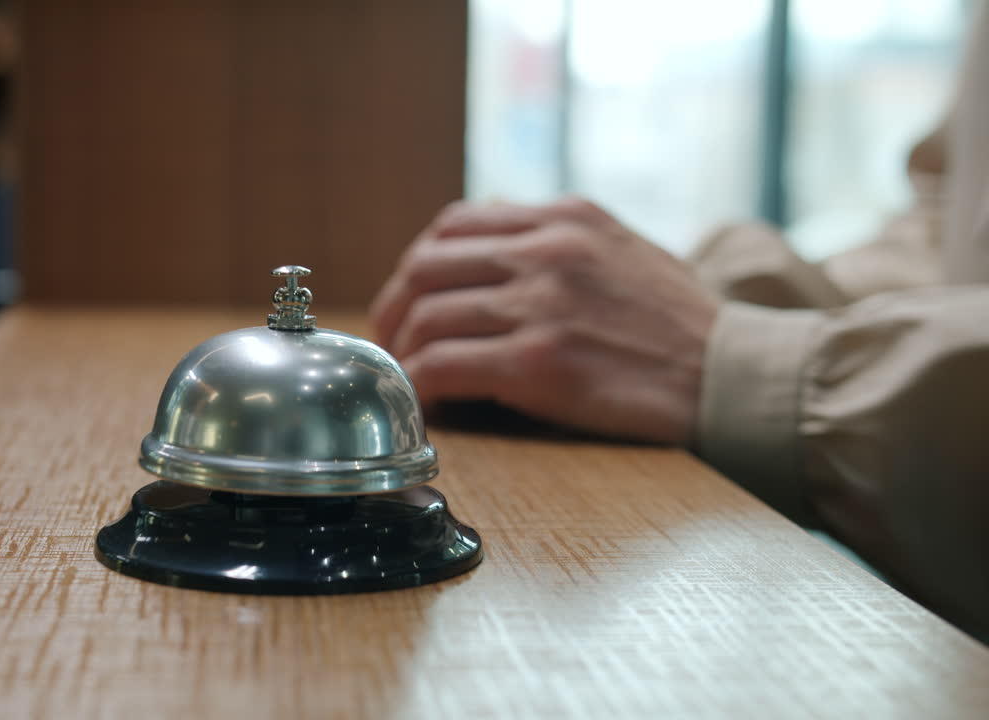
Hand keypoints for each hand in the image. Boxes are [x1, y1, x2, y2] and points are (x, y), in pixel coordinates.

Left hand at [370, 197, 719, 445]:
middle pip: (426, 265)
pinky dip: (419, 384)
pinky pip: (443, 365)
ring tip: (404, 378)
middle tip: (390, 341)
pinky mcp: (537, 361)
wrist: (734, 376)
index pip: (457, 223)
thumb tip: (499, 263)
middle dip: (394, 307)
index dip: (420, 264)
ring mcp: (540, 303)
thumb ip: (563, 246)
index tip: (412, 297)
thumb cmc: (686, 327)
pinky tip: (425, 402)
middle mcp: (547, 249)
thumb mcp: (626, 252)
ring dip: (402, 352)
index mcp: (566, 217)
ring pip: (426, 316)